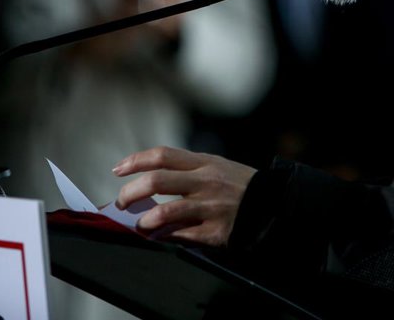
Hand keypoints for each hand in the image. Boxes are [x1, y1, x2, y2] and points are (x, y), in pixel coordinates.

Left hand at [113, 146, 255, 246]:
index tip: (117, 170)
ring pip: (164, 212)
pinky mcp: (216, 231)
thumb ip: (186, 171)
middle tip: (122, 203)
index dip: (135, 161)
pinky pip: (181, 236)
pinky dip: (165, 237)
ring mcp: (211, 206)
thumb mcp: (217, 166)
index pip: (162, 155)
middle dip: (130, 194)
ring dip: (144, 222)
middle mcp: (206, 182)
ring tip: (141, 225)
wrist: (275, 203)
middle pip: (156, 181)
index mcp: (204, 163)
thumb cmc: (239, 185)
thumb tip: (146, 182)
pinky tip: (161, 237)